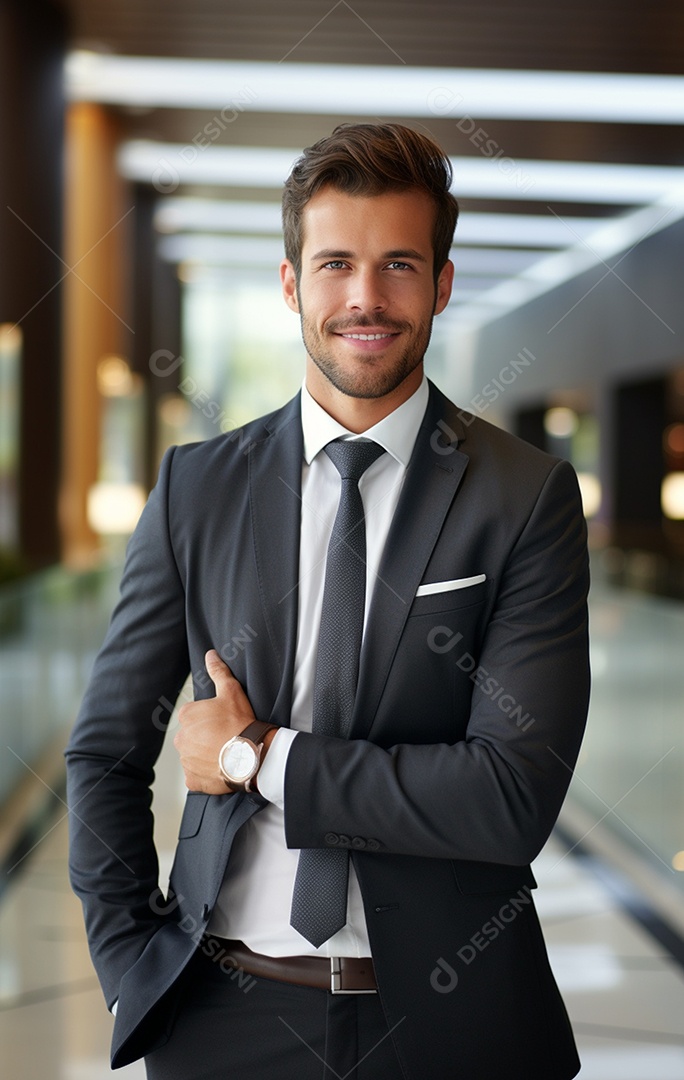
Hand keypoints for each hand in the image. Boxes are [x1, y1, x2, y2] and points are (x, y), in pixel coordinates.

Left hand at [174, 649, 256, 792]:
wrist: (250, 756)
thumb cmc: (240, 724)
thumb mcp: (232, 691)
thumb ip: (218, 672)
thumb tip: (210, 655)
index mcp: (186, 716)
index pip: (193, 715)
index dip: (210, 718)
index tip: (223, 722)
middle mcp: (181, 738)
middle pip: (192, 735)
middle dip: (205, 737)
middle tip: (225, 737)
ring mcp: (186, 760)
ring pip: (194, 755)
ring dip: (206, 754)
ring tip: (226, 753)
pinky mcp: (193, 779)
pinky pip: (196, 775)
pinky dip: (206, 772)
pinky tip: (221, 766)